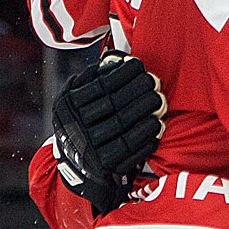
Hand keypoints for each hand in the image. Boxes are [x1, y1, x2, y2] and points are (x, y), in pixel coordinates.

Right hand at [52, 53, 166, 214]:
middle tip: (155, 83)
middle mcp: (75, 126)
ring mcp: (89, 148)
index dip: (122, 74)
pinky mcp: (104, 166)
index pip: (100, 85)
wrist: (78, 168)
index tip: (140, 66)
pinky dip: (146, 135)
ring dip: (146, 111)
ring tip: (160, 101)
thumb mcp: (75, 100)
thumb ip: (90, 79)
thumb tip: (114, 60)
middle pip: (114, 103)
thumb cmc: (84, 124)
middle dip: (139, 90)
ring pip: (123, 125)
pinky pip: (130, 148)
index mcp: (68, 106)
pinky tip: (158, 124)